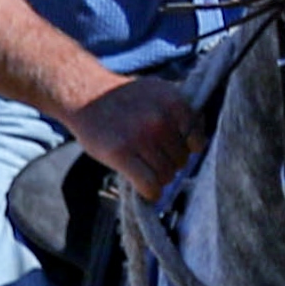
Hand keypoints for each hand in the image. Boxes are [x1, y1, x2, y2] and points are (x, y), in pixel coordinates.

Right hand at [63, 76, 203, 200]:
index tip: (173, 150)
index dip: (186, 150)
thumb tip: (199, 143)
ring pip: (166, 175)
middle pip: (181, 161)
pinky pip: (149, 185)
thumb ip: (180, 114)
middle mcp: (159, 119)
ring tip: (145, 168)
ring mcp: (140, 137)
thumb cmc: (124, 99)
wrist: (85, 95)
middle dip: (170, 164)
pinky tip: (146, 189)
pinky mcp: (121, 153)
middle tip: (153, 159)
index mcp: (173, 102)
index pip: (197, 141)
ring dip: (158, 179)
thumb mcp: (158, 93)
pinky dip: (151, 192)